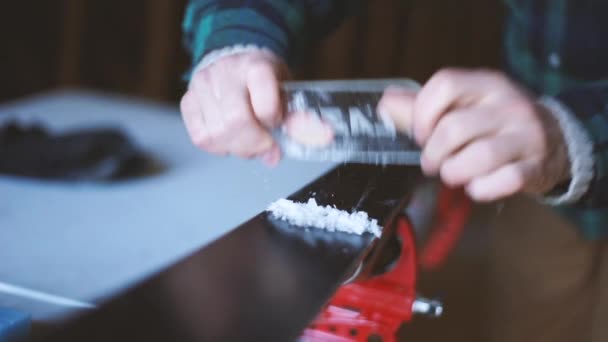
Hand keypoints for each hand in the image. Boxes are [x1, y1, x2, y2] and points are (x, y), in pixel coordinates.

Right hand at [180, 50, 289, 165]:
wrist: (236, 59)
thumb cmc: (264, 79)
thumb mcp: (286, 89)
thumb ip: (295, 117)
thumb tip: (301, 143)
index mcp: (257, 66)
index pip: (265, 105)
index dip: (272, 122)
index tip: (276, 123)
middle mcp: (226, 72)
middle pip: (236, 122)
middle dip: (253, 144)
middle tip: (264, 146)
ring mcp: (203, 85)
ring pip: (216, 134)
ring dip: (236, 148)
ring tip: (247, 143)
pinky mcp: (188, 99)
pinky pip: (200, 137)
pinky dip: (217, 146)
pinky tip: (228, 140)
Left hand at [378, 68, 570, 201]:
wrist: (557, 142)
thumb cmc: (497, 124)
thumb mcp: (466, 106)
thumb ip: (425, 107)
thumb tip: (385, 104)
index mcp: (487, 84)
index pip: (445, 84)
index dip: (422, 113)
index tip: (419, 134)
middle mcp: (509, 105)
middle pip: (454, 128)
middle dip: (433, 153)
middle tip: (432, 163)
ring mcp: (526, 136)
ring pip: (477, 157)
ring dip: (454, 173)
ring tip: (452, 174)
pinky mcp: (535, 167)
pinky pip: (502, 181)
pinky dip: (481, 189)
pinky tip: (477, 186)